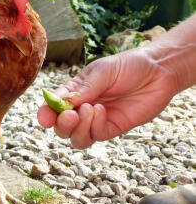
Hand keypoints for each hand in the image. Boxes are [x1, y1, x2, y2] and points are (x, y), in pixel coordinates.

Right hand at [37, 48, 177, 148]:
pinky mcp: (111, 128)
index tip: (44, 118)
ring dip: (78, 129)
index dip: (45, 114)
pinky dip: (95, 126)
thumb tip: (62, 103)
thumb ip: (82, 89)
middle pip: (62, 128)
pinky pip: (95, 135)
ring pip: (76, 138)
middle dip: (62, 124)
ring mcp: (96, 120)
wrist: (158, 72)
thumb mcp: (101, 72)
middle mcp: (82, 108)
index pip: (53, 107)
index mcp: (74, 92)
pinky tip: (102, 110)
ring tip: (90, 110)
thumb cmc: (127, 66)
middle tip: (71, 114)